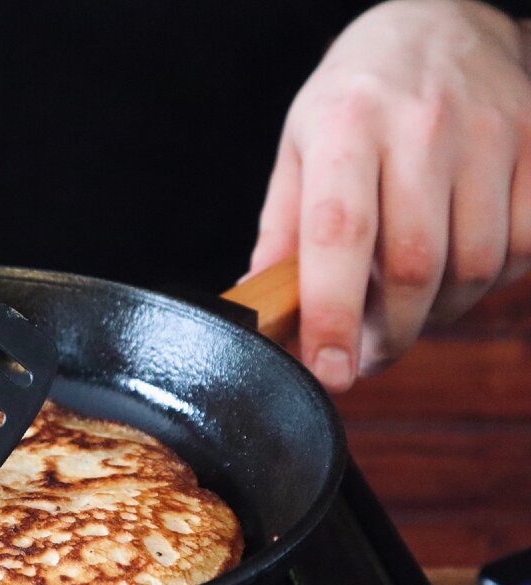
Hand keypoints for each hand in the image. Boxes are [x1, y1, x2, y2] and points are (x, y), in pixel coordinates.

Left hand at [247, 0, 530, 391]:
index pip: (339, 234)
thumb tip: (261, 309)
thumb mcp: (299, 148)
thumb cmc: (356, 97)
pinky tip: (459, 268)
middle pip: (414, 265)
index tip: (329, 370)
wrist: (439, 23)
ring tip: (407, 308)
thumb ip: (281, 231)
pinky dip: (492, 280)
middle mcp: (419, 127)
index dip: (333, 313)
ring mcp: (489, 133)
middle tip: (365, 353)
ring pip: (475, 266)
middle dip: (388, 332)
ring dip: (437, 312)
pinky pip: (525, 246)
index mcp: (344, 126)